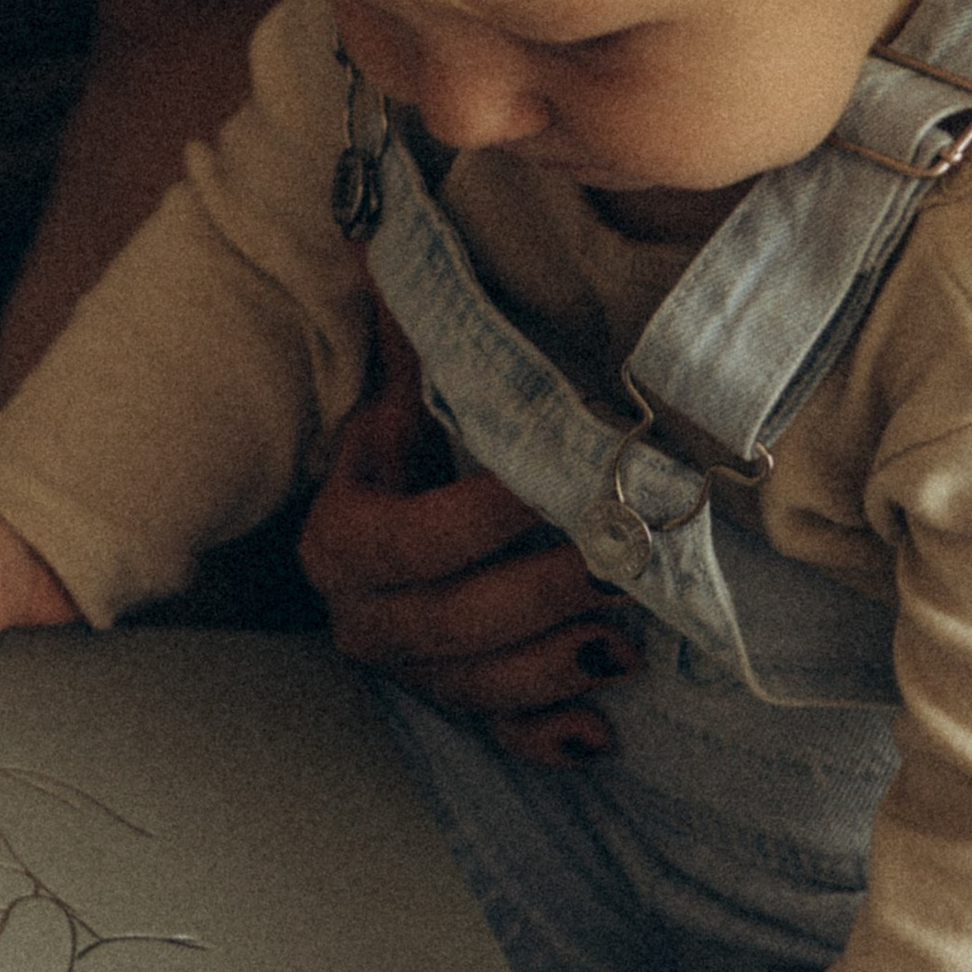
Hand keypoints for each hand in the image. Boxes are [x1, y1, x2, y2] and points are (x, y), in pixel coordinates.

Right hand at [298, 308, 630, 763]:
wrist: (388, 533)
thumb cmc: (409, 459)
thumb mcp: (399, 401)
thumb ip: (404, 332)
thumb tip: (377, 231)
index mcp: (344, 544)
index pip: (412, 543)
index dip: (477, 521)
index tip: (543, 486)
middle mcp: (366, 621)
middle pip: (450, 626)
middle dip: (536, 599)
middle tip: (614, 566)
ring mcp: (414, 674)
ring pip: (479, 688)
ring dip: (554, 669)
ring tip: (628, 643)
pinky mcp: (457, 708)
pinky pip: (500, 739)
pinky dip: (549, 741)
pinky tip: (603, 735)